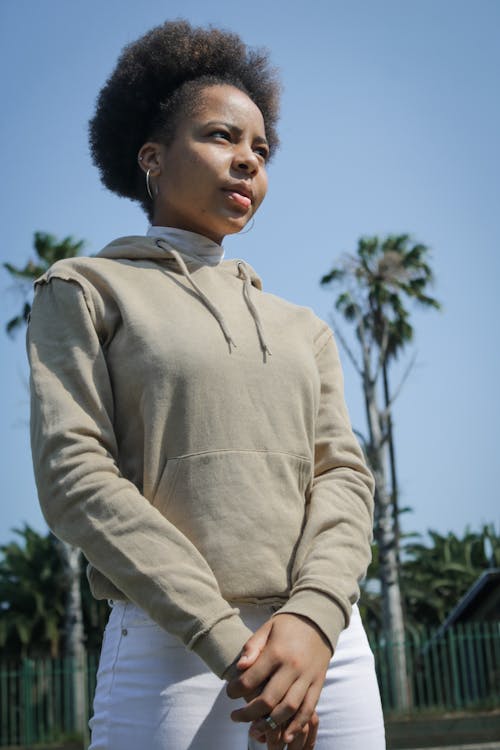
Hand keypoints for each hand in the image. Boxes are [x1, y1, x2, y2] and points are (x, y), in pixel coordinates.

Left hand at [226, 613, 331, 743]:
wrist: (318, 620)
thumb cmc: (287, 625)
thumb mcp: (267, 628)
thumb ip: (252, 647)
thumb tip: (239, 668)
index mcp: (277, 651)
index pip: (252, 678)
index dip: (236, 690)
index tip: (229, 693)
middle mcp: (293, 666)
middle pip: (269, 699)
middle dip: (249, 713)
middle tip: (235, 717)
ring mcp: (307, 677)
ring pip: (289, 708)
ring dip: (270, 724)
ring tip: (254, 729)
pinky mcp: (318, 684)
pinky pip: (308, 709)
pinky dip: (297, 725)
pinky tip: (284, 735)